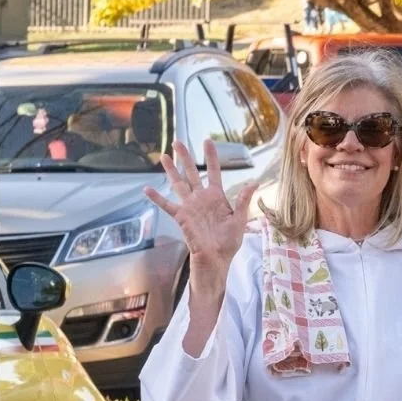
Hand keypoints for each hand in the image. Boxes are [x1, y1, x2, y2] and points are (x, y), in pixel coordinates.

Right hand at [146, 140, 257, 282]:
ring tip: (164, 156)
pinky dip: (156, 197)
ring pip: (178, 184)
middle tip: (177, 141)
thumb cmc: (228, 241)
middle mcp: (201, 198)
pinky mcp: (181, 217)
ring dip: (171, 170)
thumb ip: (244, 200)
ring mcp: (190, 206)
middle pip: (192, 172)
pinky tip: (146, 189)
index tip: (207, 141)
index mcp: (217, 197)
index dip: (211, 156)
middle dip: (185, 157)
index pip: (214, 171)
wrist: (216, 259)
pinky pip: (167, 205)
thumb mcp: (240, 219)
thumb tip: (254, 181)